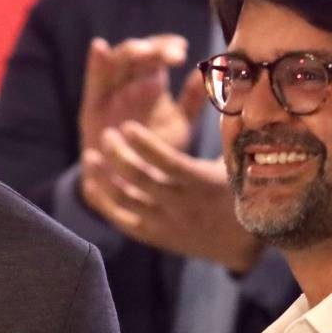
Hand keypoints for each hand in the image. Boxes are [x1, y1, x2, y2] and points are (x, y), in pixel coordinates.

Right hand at [78, 35, 200, 156]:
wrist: (128, 183)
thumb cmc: (155, 150)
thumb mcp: (179, 124)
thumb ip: (192, 100)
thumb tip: (209, 74)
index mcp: (150, 82)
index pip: (158, 54)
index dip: (168, 47)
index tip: (182, 50)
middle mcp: (129, 82)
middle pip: (139, 54)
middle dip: (154, 49)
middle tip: (171, 54)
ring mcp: (110, 93)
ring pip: (116, 62)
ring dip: (130, 52)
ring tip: (144, 50)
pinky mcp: (92, 108)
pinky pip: (94, 82)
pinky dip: (95, 63)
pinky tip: (99, 47)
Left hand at [82, 120, 262, 271]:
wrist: (242, 244)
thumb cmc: (241, 189)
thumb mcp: (238, 161)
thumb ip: (227, 129)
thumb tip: (220, 89)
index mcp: (205, 184)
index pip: (169, 163)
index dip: (146, 144)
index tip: (128, 126)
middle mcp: (183, 206)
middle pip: (140, 180)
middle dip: (118, 154)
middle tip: (106, 134)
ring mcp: (167, 224)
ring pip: (126, 201)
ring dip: (104, 176)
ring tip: (90, 155)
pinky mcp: (156, 237)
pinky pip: (122, 221)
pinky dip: (102, 202)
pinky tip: (90, 182)